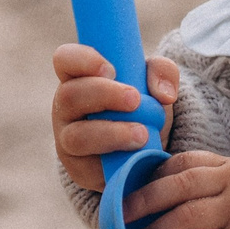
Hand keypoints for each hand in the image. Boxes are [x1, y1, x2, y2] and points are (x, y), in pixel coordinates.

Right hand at [50, 45, 179, 190]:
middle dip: (104, 95)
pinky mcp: (78, 169)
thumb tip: (164, 93)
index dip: (82, 60)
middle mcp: (67, 107)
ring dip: (112, 133)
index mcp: (80, 77)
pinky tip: (134, 155)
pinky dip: (113, 160)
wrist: (144, 152)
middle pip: (69, 95)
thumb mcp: (155, 84)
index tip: (111, 69)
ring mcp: (68, 139)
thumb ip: (163, 73)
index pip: (65, 59)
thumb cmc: (141, 107)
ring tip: (142, 135)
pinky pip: (87, 167)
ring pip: (76, 136)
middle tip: (135, 100)